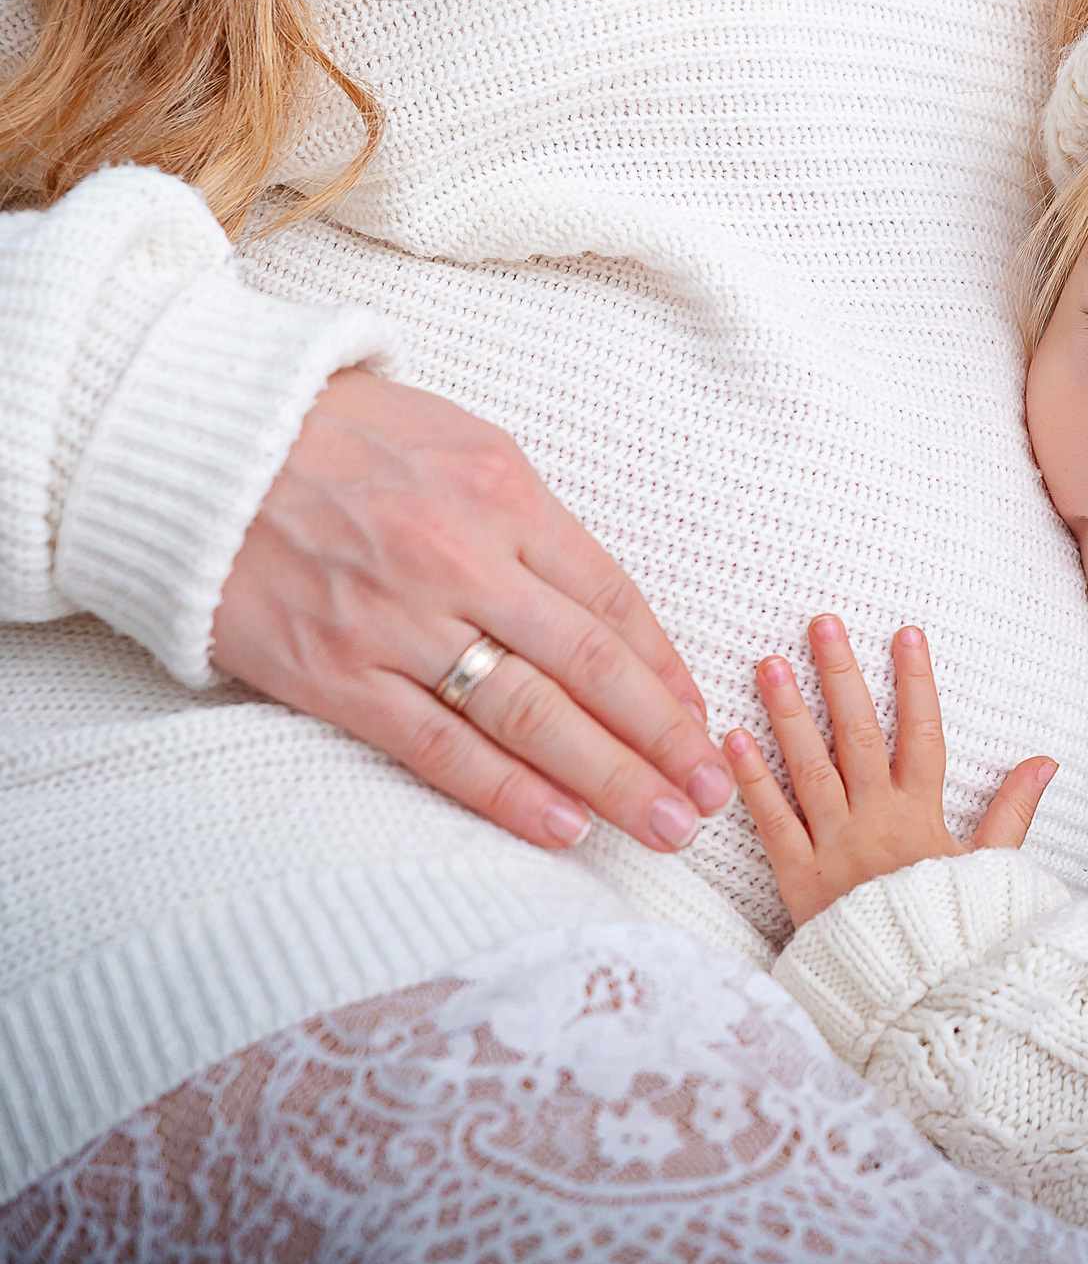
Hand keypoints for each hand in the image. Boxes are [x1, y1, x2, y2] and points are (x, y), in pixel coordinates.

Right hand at [211, 369, 728, 852]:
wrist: (197, 443)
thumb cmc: (341, 436)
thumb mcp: (461, 444)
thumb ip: (533, 523)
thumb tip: (605, 612)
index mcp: (505, 494)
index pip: (611, 601)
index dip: (664, 670)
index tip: (701, 720)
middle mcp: (462, 559)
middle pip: (589, 667)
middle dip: (662, 739)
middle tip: (714, 791)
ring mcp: (397, 622)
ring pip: (528, 716)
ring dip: (609, 778)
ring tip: (668, 823)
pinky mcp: (334, 674)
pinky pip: (437, 746)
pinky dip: (507, 793)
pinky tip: (563, 827)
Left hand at [730, 615, 1054, 926]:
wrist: (917, 996)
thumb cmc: (956, 931)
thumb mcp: (993, 869)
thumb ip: (1013, 811)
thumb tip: (1046, 760)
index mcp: (924, 815)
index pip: (921, 734)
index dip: (915, 683)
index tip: (906, 634)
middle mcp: (877, 821)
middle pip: (857, 736)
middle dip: (840, 676)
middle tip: (820, 623)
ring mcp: (834, 847)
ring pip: (809, 768)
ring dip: (788, 713)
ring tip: (768, 662)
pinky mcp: (798, 879)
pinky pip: (771, 822)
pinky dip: (752, 780)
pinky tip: (732, 737)